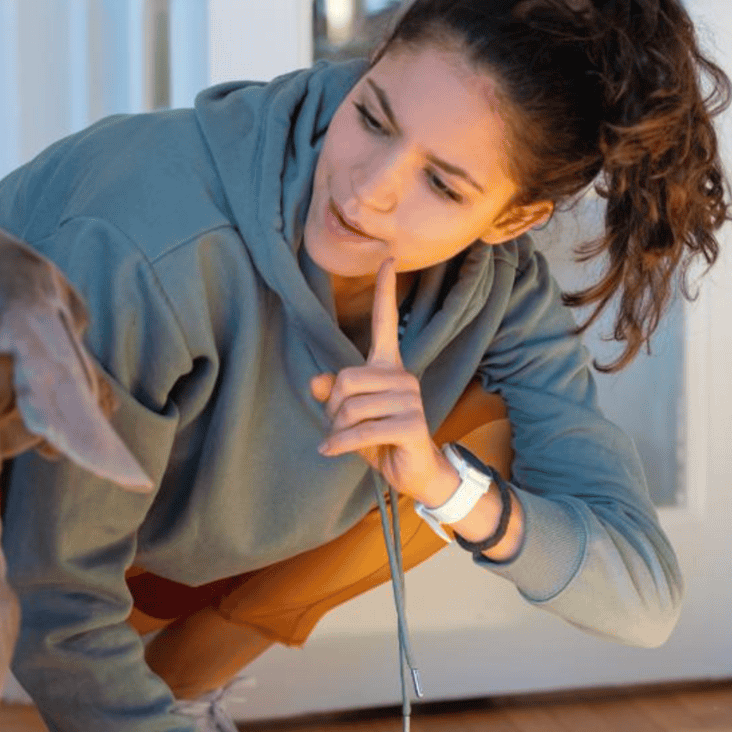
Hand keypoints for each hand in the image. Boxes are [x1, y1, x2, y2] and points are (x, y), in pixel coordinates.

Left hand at [309, 258, 453, 504]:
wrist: (416, 473)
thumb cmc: (382, 441)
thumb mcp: (350, 417)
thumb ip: (333, 396)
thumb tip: (316, 382)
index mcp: (388, 367)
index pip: (386, 322)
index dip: (386, 291)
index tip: (389, 258)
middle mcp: (401, 376)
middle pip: (345, 380)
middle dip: (332, 409)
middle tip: (338, 428)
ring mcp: (409, 399)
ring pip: (351, 407)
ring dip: (337, 431)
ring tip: (345, 442)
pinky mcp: (410, 424)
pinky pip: (362, 431)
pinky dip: (341, 445)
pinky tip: (331, 452)